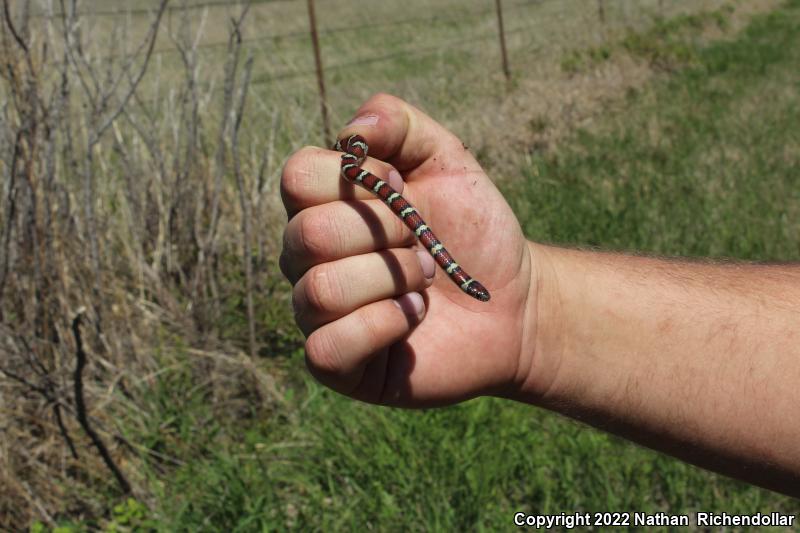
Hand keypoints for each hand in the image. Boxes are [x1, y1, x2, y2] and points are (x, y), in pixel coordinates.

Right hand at [280, 94, 540, 406]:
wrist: (512, 302)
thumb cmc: (472, 231)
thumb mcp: (448, 161)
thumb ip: (400, 124)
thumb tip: (352, 132)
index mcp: (323, 206)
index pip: (297, 176)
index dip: (363, 181)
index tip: (407, 190)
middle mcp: (308, 258)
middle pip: (309, 234)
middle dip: (388, 234)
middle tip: (425, 245)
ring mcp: (317, 311)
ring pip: (320, 290)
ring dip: (391, 279)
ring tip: (425, 281)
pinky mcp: (335, 362)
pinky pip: (326, 346)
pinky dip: (383, 325)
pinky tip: (413, 316)